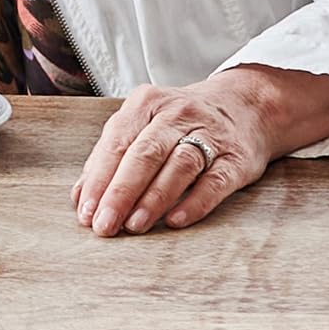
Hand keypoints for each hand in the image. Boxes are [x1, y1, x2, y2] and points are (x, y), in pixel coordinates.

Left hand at [72, 64, 328, 236]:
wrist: (247, 107)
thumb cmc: (181, 124)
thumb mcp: (145, 126)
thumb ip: (113, 156)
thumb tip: (81, 196)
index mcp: (146, 103)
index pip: (116, 143)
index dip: (98, 179)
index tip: (85, 213)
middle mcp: (176, 114)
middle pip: (143, 154)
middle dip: (120, 192)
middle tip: (104, 225)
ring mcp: (209, 134)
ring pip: (178, 166)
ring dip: (153, 198)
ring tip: (134, 226)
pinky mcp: (236, 158)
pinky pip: (215, 181)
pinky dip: (195, 201)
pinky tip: (176, 221)